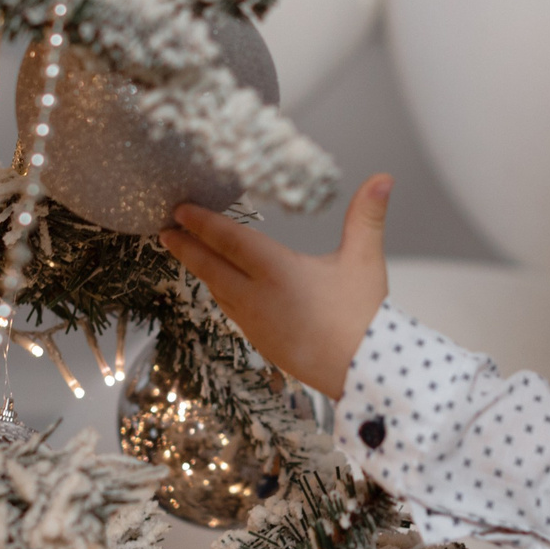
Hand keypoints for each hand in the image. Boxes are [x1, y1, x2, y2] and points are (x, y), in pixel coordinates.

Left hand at [159, 175, 392, 399]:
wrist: (364, 372)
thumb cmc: (364, 315)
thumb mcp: (365, 259)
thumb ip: (368, 215)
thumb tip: (384, 177)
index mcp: (277, 272)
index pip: (230, 240)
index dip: (202, 223)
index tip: (180, 211)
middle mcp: (258, 297)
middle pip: (211, 267)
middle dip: (186, 247)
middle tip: (165, 232)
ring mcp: (256, 323)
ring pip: (219, 291)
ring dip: (202, 271)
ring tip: (189, 255)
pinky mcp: (261, 343)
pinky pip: (232, 312)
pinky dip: (221, 293)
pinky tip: (222, 288)